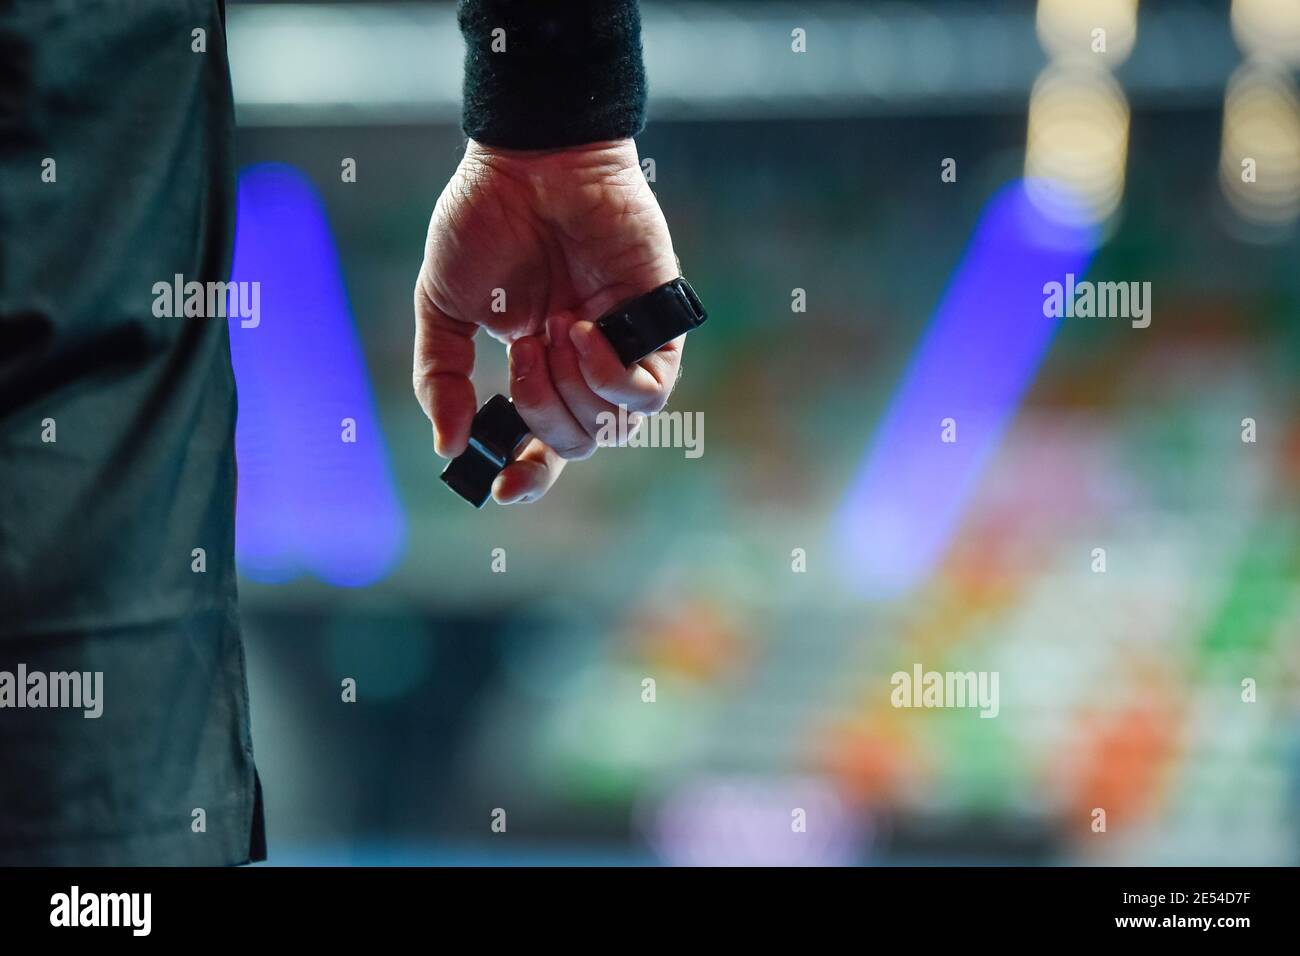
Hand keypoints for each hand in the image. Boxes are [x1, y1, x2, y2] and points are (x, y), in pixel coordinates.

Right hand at [413, 138, 683, 503]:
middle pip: (579, 442)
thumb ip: (442, 378)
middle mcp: (583, 364)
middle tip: (523, 354)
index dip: (528, 478)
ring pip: (615, 426)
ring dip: (571, 392)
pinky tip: (583, 331)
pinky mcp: (659, 324)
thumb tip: (451, 447)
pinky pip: (652, 391)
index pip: (545, 447)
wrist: (529, 161)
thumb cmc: (486, 221)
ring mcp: (623, 346)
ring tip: (551, 333)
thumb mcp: (443, 306)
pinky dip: (612, 376)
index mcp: (537, 365)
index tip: (502, 489)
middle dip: (542, 414)